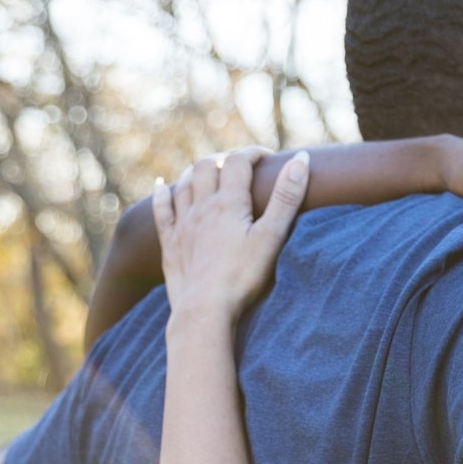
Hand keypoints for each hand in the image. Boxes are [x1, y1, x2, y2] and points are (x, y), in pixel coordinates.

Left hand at [153, 147, 307, 324]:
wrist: (205, 309)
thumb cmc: (243, 275)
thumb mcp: (272, 236)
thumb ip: (286, 197)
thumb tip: (301, 159)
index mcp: (228, 203)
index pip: (238, 162)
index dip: (253, 154)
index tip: (268, 157)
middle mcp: (201, 207)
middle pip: (207, 167)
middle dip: (224, 159)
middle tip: (240, 164)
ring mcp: (183, 224)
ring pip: (184, 184)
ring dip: (197, 171)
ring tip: (209, 170)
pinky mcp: (170, 244)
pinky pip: (161, 210)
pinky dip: (161, 194)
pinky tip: (161, 186)